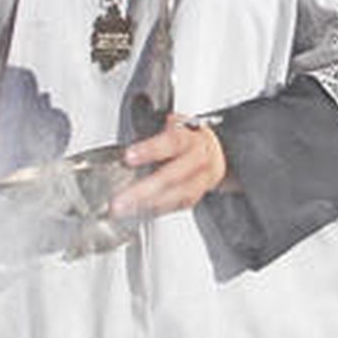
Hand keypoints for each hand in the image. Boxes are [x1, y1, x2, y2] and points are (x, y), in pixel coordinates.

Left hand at [109, 114, 230, 219]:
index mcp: (191, 138)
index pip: (172, 142)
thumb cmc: (187, 138)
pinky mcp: (196, 196)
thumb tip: (124, 145)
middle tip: (120, 198)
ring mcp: (200, 180)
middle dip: (144, 189)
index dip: (150, 149)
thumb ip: (153, 131)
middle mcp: (198, 159)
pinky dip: (156, 210)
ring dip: (147, 204)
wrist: (216, 152)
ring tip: (125, 208)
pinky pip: (176, 205)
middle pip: (172, 176)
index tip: (128, 157)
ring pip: (176, 195)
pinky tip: (139, 211)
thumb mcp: (173, 126)